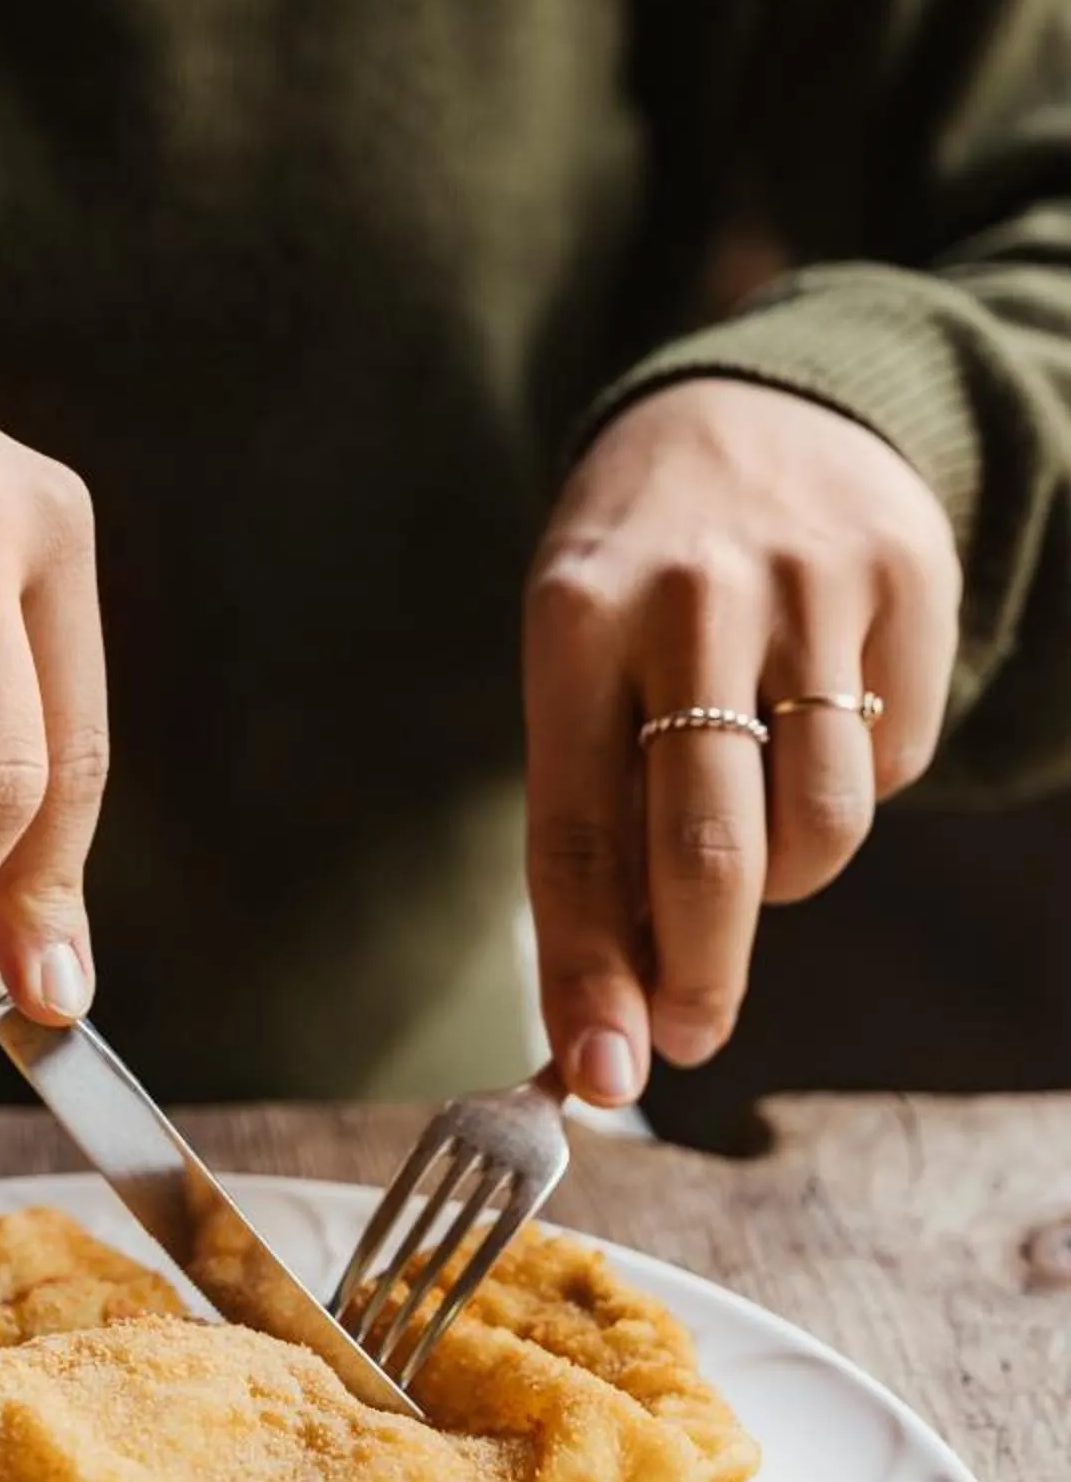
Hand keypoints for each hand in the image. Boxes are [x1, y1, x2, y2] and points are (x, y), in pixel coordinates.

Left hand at [524, 378, 962, 1103]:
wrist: (755, 404)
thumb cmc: (638, 577)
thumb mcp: (577, 664)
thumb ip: (595, 820)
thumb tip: (610, 1013)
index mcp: (575, 621)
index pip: (578, 833)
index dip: (590, 973)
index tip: (601, 1077)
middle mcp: (691, 598)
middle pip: (710, 850)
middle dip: (700, 975)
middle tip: (689, 1032)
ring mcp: (810, 588)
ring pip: (819, 829)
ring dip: (784, 878)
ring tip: (751, 830)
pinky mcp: (907, 585)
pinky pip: (890, 768)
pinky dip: (850, 787)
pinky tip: (814, 722)